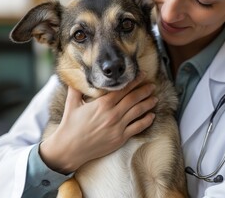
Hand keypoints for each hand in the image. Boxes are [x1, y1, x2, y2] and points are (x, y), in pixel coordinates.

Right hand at [39, 74, 157, 173]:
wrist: (69, 149)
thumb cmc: (69, 125)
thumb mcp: (71, 104)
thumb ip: (76, 88)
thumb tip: (76, 75)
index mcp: (102, 104)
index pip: (123, 89)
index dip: (134, 81)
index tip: (142, 75)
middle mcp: (113, 114)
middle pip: (134, 99)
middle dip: (144, 90)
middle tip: (152, 85)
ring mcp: (118, 127)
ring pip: (138, 112)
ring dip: (148, 104)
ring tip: (154, 98)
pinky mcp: (120, 138)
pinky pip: (137, 128)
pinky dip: (146, 121)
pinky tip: (151, 116)